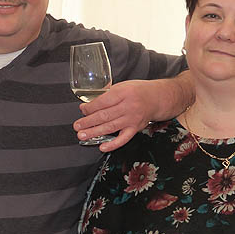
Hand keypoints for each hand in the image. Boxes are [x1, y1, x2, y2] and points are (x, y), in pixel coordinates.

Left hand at [73, 78, 188, 151]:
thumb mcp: (122, 86)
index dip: (89, 108)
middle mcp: (128, 106)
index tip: (82, 110)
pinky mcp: (136, 128)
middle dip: (88, 122)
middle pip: (104, 116)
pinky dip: (112, 144)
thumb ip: (106, 94)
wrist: (158, 98)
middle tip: (77, 126)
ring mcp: (132, 119)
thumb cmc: (138, 91)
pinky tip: (102, 147)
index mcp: (123, 93)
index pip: (102, 102)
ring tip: (83, 135)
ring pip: (110, 127)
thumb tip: (88, 104)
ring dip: (94, 132)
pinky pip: (123, 138)